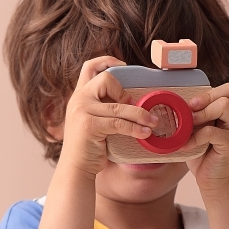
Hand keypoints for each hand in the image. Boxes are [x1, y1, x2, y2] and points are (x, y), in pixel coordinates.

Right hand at [58, 56, 159, 176]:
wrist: (75, 168)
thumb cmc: (89, 147)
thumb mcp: (93, 121)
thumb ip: (103, 108)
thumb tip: (131, 100)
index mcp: (79, 95)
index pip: (89, 67)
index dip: (107, 60)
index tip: (124, 65)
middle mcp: (78, 99)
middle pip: (106, 78)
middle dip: (124, 91)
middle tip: (132, 105)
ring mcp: (82, 111)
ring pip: (119, 105)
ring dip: (140, 114)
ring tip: (153, 122)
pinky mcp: (89, 125)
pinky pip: (119, 123)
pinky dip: (135, 128)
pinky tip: (145, 134)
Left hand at [184, 51, 228, 194]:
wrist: (211, 182)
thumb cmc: (201, 155)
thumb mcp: (194, 130)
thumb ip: (191, 116)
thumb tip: (177, 103)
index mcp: (227, 114)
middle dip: (207, 96)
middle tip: (189, 108)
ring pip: (226, 105)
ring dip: (204, 112)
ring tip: (190, 125)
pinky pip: (214, 131)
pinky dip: (197, 137)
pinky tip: (188, 145)